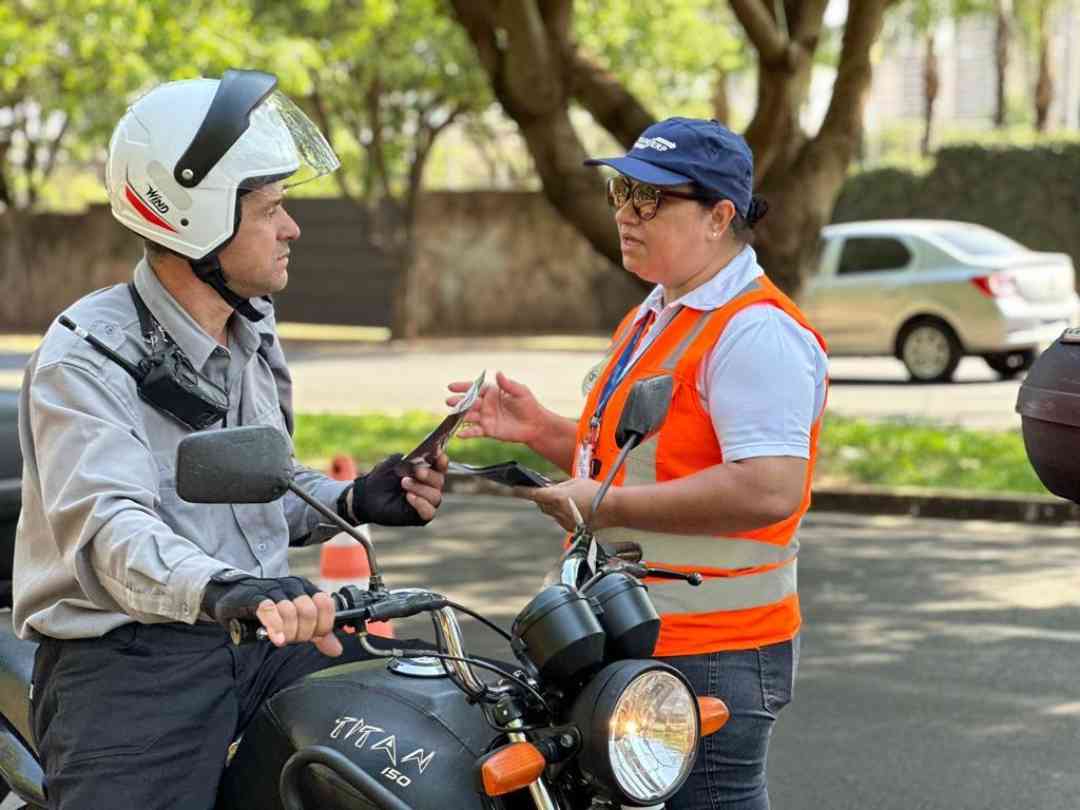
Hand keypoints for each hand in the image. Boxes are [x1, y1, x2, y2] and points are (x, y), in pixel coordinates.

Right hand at [201, 573, 341, 656]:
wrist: (233, 596)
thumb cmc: (267, 610)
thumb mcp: (296, 620)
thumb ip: (317, 633)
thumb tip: (337, 649)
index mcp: (305, 588)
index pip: (326, 603)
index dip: (324, 624)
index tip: (315, 637)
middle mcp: (292, 586)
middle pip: (309, 611)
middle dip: (305, 632)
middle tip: (294, 640)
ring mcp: (273, 590)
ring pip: (291, 612)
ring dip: (289, 633)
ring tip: (282, 640)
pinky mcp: (254, 598)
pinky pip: (269, 612)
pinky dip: (276, 628)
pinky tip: (277, 640)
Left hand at [352, 452, 447, 525]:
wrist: (367, 495)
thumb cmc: (382, 478)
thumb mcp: (393, 463)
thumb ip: (408, 459)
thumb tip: (421, 459)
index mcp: (427, 472)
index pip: (441, 466)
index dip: (442, 461)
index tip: (438, 456)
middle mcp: (430, 487)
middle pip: (439, 481)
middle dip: (429, 475)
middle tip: (416, 471)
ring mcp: (427, 502)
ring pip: (435, 496)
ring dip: (421, 489)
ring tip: (404, 483)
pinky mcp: (421, 516)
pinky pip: (429, 512)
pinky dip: (421, 504)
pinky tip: (409, 497)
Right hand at [447, 371, 544, 445]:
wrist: (535, 425)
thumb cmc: (529, 405)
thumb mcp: (521, 392)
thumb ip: (508, 384)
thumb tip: (498, 373)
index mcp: (492, 393)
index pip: (475, 388)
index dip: (463, 387)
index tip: (451, 387)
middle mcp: (486, 404)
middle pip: (469, 402)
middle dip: (458, 402)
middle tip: (449, 401)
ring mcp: (486, 418)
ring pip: (469, 416)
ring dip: (460, 415)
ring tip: (452, 415)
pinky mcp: (489, 430)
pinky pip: (475, 431)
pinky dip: (467, 432)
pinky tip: (460, 434)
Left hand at [514, 478, 606, 531]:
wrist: (613, 509)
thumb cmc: (596, 491)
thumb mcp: (575, 482)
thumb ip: (560, 485)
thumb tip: (551, 489)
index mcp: (557, 497)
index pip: (533, 494)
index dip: (521, 490)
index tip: (513, 488)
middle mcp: (558, 511)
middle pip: (541, 504)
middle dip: (540, 498)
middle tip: (543, 490)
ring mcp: (564, 521)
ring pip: (550, 512)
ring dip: (552, 505)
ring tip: (564, 498)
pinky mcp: (570, 528)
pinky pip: (560, 519)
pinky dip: (562, 513)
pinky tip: (573, 507)